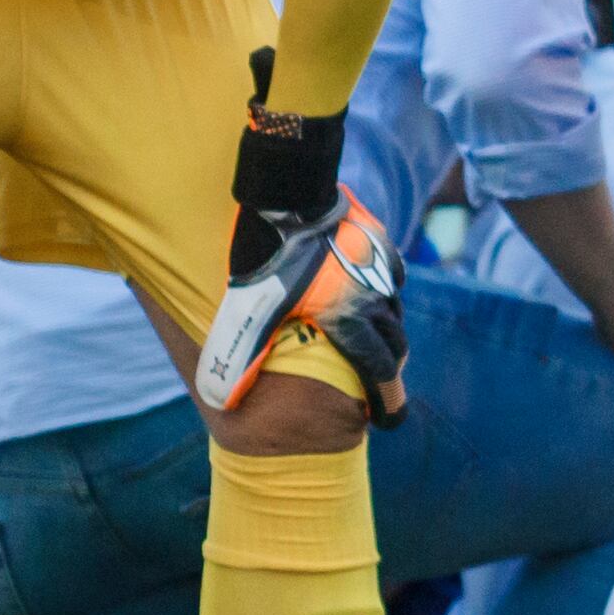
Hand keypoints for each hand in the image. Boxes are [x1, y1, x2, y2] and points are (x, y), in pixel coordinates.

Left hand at [196, 90, 405, 422]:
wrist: (284, 193)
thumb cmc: (263, 256)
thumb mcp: (248, 310)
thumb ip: (240, 354)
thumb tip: (218, 399)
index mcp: (349, 321)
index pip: (382, 374)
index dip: (388, 404)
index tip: (388, 421)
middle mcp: (373, 297)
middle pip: (395, 346)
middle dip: (389, 373)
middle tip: (380, 390)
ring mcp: (380, 267)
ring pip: (393, 309)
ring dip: (385, 331)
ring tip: (370, 344)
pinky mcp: (379, 241)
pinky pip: (392, 275)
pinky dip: (384, 291)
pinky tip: (370, 295)